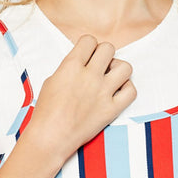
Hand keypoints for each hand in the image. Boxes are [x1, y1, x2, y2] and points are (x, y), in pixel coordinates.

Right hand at [29, 35, 135, 164]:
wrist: (50, 137)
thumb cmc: (46, 111)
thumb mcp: (52, 80)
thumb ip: (69, 68)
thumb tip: (83, 63)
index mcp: (71, 66)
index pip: (89, 40)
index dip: (89, 46)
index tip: (87, 56)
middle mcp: (89, 76)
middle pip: (108, 48)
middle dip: (104, 55)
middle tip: (99, 67)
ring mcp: (102, 93)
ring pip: (125, 67)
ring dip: (118, 70)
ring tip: (110, 78)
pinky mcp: (111, 110)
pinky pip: (131, 92)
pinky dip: (127, 89)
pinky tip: (117, 93)